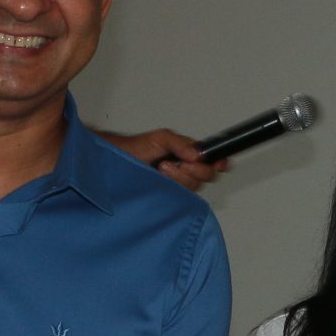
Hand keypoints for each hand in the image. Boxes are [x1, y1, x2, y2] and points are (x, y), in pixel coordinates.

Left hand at [98, 126, 224, 190]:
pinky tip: (161, 178)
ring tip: (162, 167)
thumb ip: (180, 143)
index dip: (219, 163)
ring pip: (193, 187)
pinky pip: (179, 197)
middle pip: (206, 176)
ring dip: (179, 176)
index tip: (220, 164)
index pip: (212, 161)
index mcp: (189, 155)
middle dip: (195, 170)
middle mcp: (186, 170)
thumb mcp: (161, 138)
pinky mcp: (168, 196)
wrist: (115, 162)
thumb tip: (197, 154)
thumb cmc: (136, 148)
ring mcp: (177, 184)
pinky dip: (172, 185)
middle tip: (182, 162)